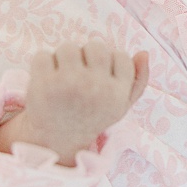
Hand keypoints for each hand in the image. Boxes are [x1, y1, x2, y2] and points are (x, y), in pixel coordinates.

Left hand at [1, 42, 148, 165]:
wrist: (56, 140)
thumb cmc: (92, 117)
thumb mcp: (122, 105)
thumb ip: (139, 80)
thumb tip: (144, 52)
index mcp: (117, 93)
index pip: (121, 56)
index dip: (110, 62)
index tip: (100, 75)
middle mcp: (96, 87)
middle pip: (96, 46)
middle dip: (87, 54)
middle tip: (80, 71)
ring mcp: (69, 83)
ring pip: (68, 47)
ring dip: (64, 57)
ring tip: (63, 74)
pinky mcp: (43, 83)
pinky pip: (42, 55)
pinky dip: (42, 63)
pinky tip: (46, 77)